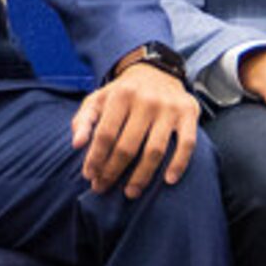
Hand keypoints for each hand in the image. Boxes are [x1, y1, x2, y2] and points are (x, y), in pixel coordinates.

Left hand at [70, 59, 202, 195]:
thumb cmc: (123, 94)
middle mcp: (147, 100)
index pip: (105, 134)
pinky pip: (186, 144)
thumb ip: (84, 120)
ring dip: (142, 176)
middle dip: (113, 171)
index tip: (89, 176)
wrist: (157, 71)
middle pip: (128, 146)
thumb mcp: (99, 99)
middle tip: (104, 187)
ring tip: (130, 193)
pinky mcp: (189, 114)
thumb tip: (77, 144)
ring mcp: (170, 108)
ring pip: (155, 150)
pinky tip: (168, 180)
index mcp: (122, 95)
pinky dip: (178, 164)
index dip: (96, 158)